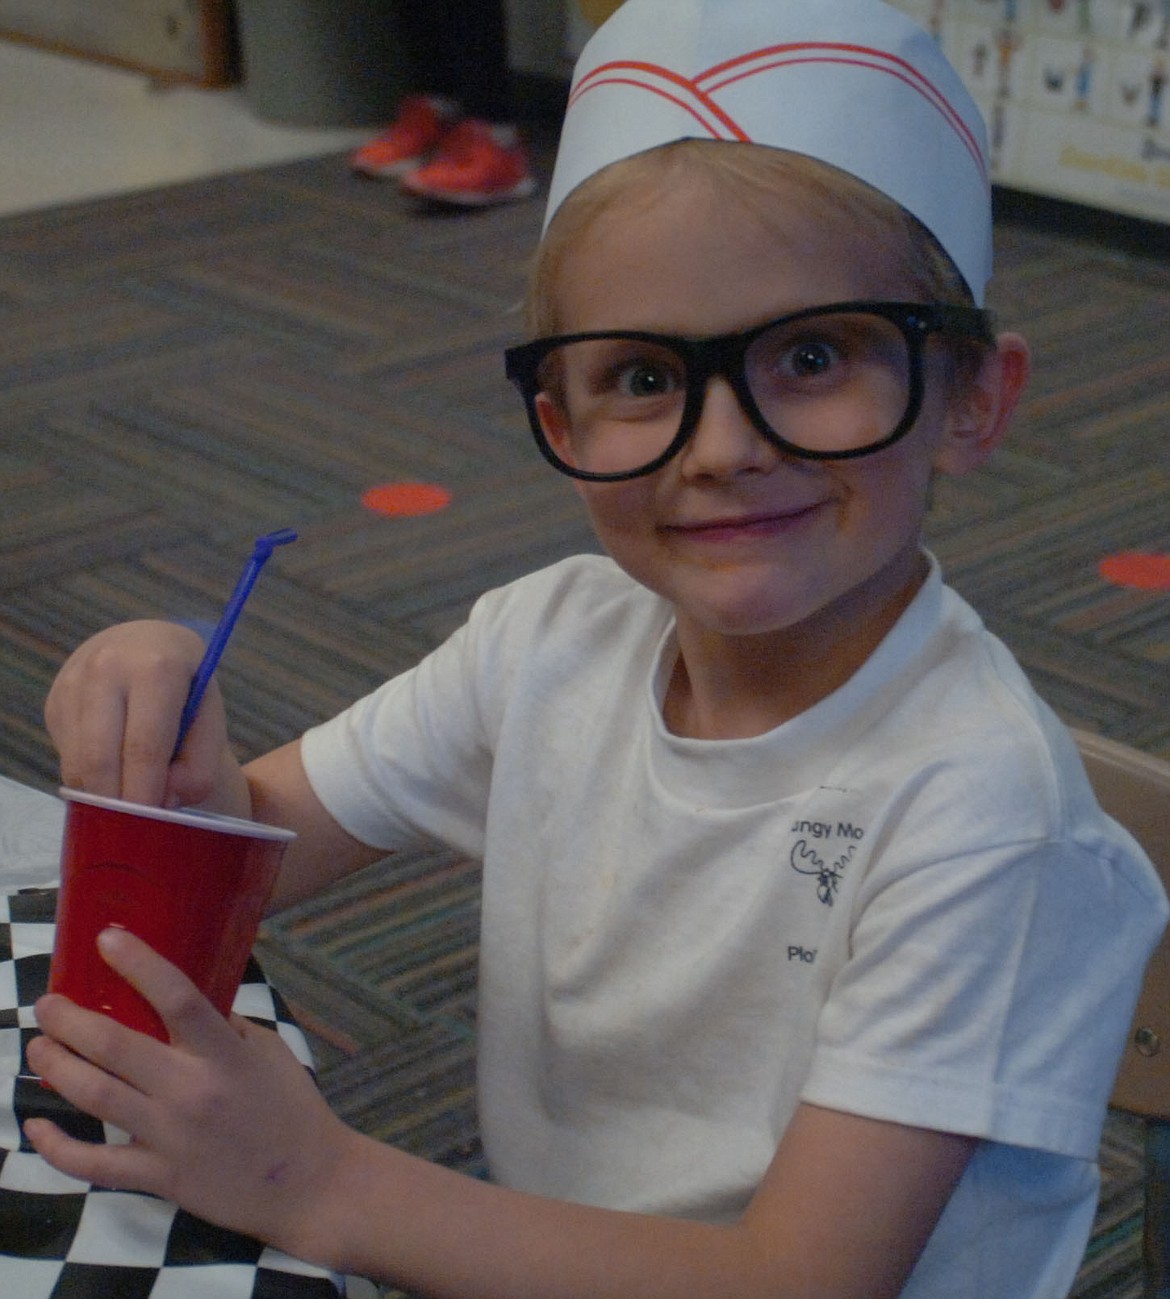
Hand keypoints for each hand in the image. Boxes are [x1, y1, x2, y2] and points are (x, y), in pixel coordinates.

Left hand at [25, 929, 354, 1259]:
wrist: (310, 1184)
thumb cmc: (293, 1108)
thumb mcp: (269, 1052)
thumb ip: (225, 1026)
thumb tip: (184, 1000)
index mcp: (225, 1055)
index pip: (178, 998)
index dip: (140, 964)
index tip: (107, 939)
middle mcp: (192, 1092)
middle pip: (115, 1047)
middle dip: (70, 1020)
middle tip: (47, 1004)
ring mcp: (170, 1138)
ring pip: (95, 1097)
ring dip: (57, 1067)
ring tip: (37, 1047)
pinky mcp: (159, 1178)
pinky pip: (94, 1165)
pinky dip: (57, 1148)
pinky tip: (36, 1126)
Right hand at [45, 620, 229, 807]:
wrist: (146, 643)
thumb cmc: (187, 686)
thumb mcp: (210, 714)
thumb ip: (202, 762)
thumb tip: (167, 801)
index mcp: (155, 668)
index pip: (144, 745)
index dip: (145, 792)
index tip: (150, 821)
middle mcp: (107, 669)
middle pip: (100, 758)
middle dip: (117, 801)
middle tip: (135, 827)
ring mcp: (73, 683)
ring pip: (78, 762)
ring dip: (101, 793)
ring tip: (131, 799)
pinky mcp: (54, 700)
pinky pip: (67, 756)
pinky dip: (90, 778)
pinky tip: (115, 771)